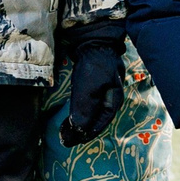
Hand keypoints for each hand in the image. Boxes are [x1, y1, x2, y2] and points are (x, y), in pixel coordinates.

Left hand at [57, 23, 127, 146]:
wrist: (94, 38)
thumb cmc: (94, 66)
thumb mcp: (88, 92)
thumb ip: (83, 114)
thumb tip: (76, 136)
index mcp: (113, 103)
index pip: (98, 126)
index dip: (84, 135)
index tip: (70, 142)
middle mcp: (112, 97)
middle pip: (96, 119)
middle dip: (82, 129)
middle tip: (66, 136)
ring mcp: (105, 88)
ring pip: (93, 110)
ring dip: (81, 119)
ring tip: (67, 126)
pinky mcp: (97, 79)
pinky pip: (89, 100)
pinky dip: (81, 107)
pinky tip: (73, 108)